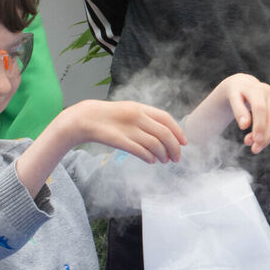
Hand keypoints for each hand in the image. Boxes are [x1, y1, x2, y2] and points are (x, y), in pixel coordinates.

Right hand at [15, 100, 185, 196]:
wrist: (85, 118)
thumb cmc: (111, 116)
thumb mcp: (130, 111)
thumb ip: (147, 119)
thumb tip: (166, 133)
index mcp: (140, 108)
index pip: (166, 119)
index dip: (178, 132)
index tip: (184, 143)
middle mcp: (136, 117)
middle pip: (164, 134)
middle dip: (174, 148)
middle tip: (177, 158)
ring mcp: (128, 129)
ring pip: (155, 144)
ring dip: (163, 155)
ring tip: (164, 161)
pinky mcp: (119, 141)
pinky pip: (140, 151)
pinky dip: (149, 158)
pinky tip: (152, 161)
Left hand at [217, 73, 269, 153]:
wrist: (242, 84)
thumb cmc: (235, 92)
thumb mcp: (232, 98)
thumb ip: (238, 110)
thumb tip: (245, 125)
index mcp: (255, 88)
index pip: (260, 108)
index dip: (258, 125)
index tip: (250, 141)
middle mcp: (268, 92)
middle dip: (265, 135)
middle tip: (254, 150)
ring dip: (267, 138)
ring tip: (254, 148)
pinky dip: (269, 136)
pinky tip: (258, 141)